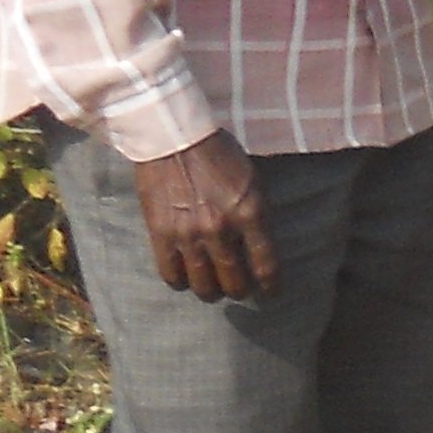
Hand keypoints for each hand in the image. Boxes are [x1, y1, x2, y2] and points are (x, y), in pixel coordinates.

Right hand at [136, 125, 278, 299]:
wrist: (174, 139)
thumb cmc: (219, 156)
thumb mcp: (252, 183)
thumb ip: (256, 216)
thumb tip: (256, 245)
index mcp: (251, 214)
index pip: (266, 265)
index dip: (270, 286)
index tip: (271, 293)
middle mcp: (221, 229)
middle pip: (234, 281)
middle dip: (240, 291)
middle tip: (239, 290)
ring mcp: (189, 234)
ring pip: (202, 284)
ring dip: (210, 292)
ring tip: (212, 290)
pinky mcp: (160, 233)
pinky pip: (170, 272)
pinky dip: (179, 282)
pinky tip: (184, 280)